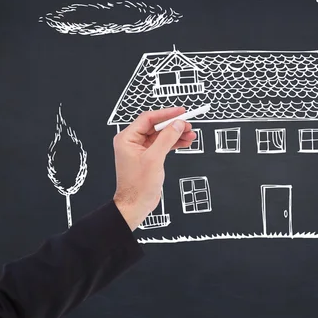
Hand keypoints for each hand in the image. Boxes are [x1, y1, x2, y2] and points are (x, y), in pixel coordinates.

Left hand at [112, 107, 195, 229]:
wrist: (135, 205)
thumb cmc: (138, 186)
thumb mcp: (154, 159)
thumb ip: (167, 139)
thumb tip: (177, 124)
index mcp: (127, 138)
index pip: (148, 119)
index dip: (166, 114)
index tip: (180, 112)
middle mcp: (132, 142)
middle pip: (156, 126)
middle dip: (174, 125)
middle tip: (188, 125)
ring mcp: (140, 149)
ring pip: (161, 135)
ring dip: (176, 134)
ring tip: (190, 135)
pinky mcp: (148, 157)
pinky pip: (163, 145)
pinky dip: (174, 143)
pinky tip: (185, 142)